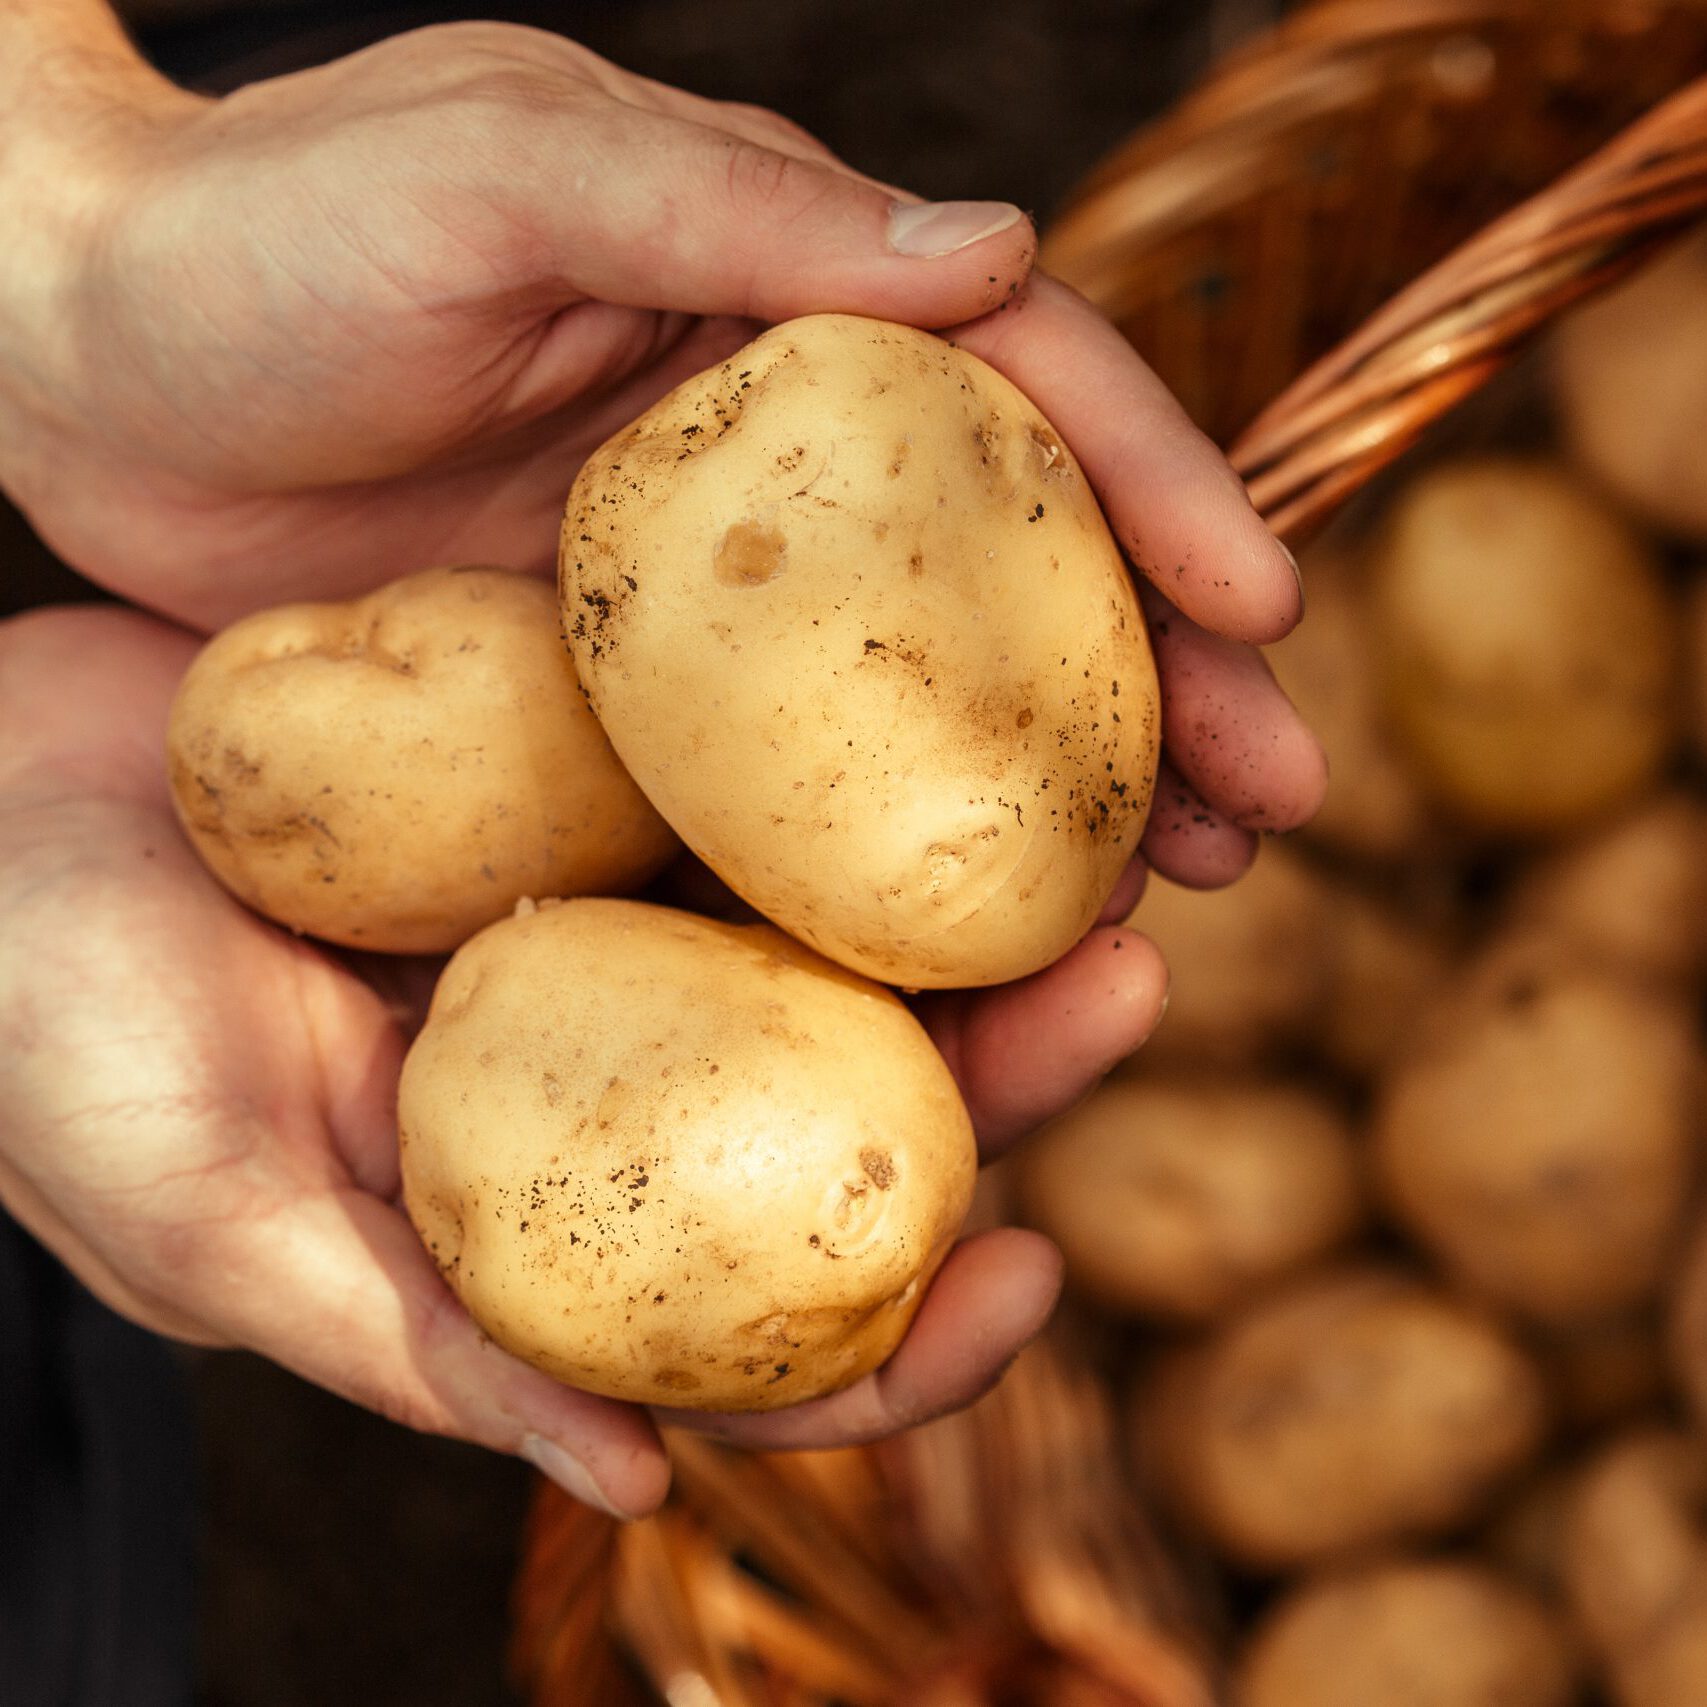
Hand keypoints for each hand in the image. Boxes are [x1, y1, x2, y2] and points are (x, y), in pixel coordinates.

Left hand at [0, 18, 1322, 884]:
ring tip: (1171, 896)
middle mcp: (772, 462)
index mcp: (780, 312)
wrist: (67, 361)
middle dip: (1156, 689)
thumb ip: (735, 207)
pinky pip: (774, 800)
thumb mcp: (502, 172)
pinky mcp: (614, 712)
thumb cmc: (267, 238)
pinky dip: (874, 870)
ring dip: (1049, 803)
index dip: (1160, 497)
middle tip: (1269, 809)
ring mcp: (699, 607)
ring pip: (918, 711)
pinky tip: (948, 947)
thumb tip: (997, 251)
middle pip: (1011, 580)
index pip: (1022, 399)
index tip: (1268, 611)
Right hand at [0, 604, 1171, 1514]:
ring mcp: (606, 930)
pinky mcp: (581, 788)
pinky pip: (742, 792)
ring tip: (1097, 842)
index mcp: (538, 1226)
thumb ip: (411, 1348)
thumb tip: (631, 1486)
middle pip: (847, 1112)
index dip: (911, 1338)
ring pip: (832, 944)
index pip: (761, 1335)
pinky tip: (926, 713)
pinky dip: (840, 776)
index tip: (1031, 1280)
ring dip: (963, 909)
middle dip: (1006, 1065)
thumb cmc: (38, 1029)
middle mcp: (604, 1085)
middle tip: (1128, 977)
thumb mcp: (209, 1213)